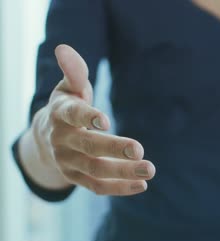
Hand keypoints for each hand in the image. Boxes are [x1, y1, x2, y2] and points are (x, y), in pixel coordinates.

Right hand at [30, 44, 155, 195]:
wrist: (46, 138)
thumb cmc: (67, 106)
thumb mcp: (69, 88)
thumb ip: (74, 71)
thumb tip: (64, 49)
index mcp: (60, 114)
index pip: (72, 116)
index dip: (88, 117)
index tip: (106, 121)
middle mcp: (62, 140)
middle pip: (88, 147)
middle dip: (114, 149)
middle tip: (140, 150)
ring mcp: (67, 162)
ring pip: (95, 170)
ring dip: (123, 172)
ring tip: (149, 170)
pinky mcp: (76, 178)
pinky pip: (97, 187)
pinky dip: (119, 188)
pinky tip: (142, 186)